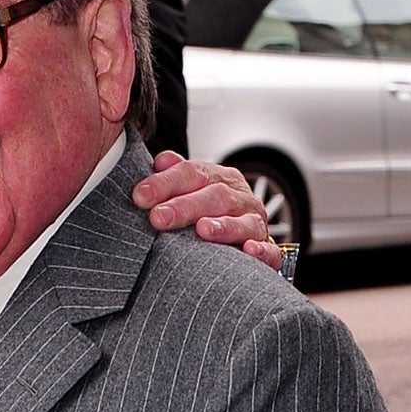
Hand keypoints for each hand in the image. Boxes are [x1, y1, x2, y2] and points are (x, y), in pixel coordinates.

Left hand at [132, 152, 283, 270]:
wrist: (241, 234)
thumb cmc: (209, 210)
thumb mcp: (191, 188)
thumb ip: (175, 175)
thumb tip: (160, 161)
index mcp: (219, 178)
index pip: (192, 173)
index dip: (165, 182)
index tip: (140, 196)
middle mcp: (239, 197)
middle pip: (214, 196)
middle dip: (185, 206)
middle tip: (158, 218)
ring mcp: (254, 222)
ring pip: (243, 222)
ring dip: (223, 226)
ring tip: (202, 229)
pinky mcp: (265, 248)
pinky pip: (269, 250)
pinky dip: (261, 251)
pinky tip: (248, 250)